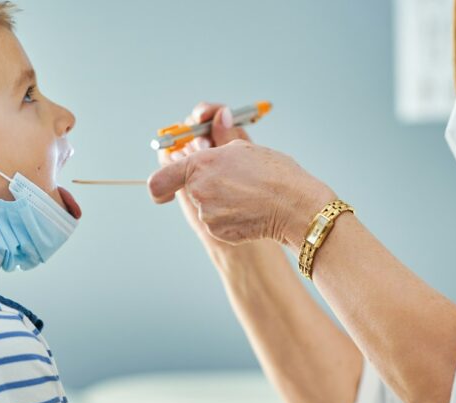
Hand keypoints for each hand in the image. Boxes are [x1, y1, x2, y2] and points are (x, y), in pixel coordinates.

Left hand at [149, 126, 333, 247]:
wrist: (295, 206)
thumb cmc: (275, 173)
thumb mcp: (244, 149)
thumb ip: (220, 141)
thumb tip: (217, 117)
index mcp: (200, 164)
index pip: (160, 179)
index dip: (161, 186)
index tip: (165, 189)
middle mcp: (198, 190)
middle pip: (190, 191)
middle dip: (207, 188)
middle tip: (235, 184)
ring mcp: (208, 214)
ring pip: (207, 208)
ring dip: (222, 203)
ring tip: (249, 197)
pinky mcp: (219, 233)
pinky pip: (219, 224)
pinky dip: (232, 219)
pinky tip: (252, 211)